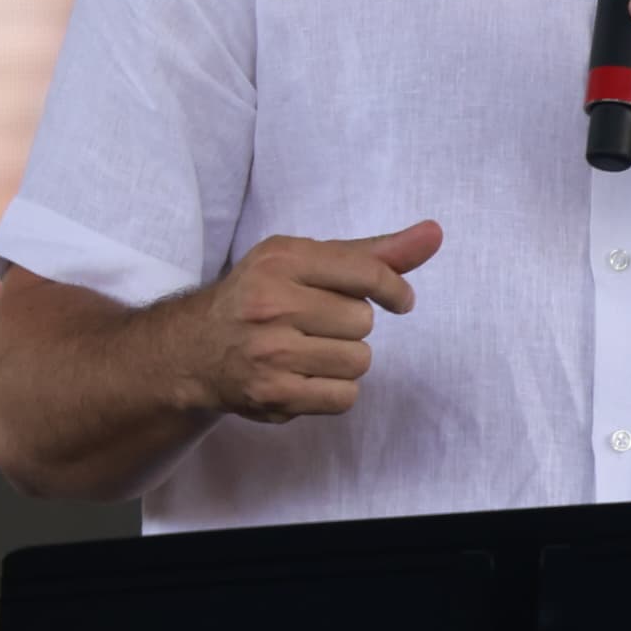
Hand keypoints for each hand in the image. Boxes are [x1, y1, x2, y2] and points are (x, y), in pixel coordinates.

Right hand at [169, 223, 442, 425]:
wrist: (196, 348)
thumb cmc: (263, 296)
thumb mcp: (306, 260)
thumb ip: (372, 252)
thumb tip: (434, 234)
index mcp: (283, 260)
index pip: (366, 273)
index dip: (394, 289)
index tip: (401, 300)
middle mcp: (272, 303)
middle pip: (363, 322)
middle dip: (352, 325)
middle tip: (319, 324)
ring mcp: (271, 353)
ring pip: (359, 361)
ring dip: (346, 359)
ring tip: (311, 350)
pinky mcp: (273, 395)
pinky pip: (344, 397)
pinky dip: (336, 390)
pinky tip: (308, 376)